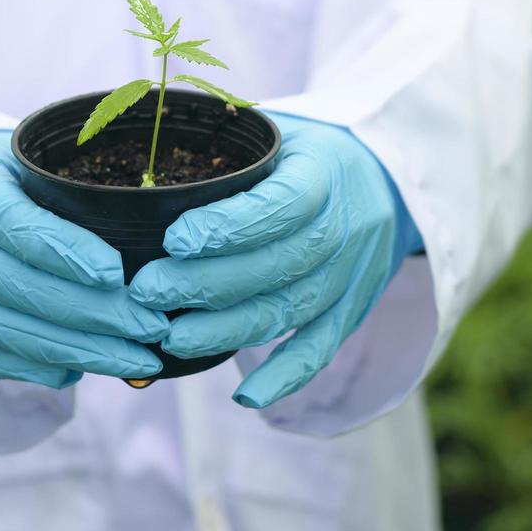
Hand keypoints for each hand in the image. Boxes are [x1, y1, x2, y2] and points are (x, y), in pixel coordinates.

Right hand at [0, 130, 165, 387]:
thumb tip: (146, 220)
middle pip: (14, 285)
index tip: (115, 273)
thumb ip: (70, 181)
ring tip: (135, 360)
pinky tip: (82, 369)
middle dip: (90, 314)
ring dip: (74, 350)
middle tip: (150, 327)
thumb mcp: (26, 152)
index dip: (61, 250)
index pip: (11, 222)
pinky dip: (36, 367)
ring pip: (3, 329)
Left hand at [128, 113, 418, 408]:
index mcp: (322, 176)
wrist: (388, 183)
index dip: (227, 226)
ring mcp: (348, 277)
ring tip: (171, 336)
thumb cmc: (307, 156)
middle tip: (146, 291)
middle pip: (275, 265)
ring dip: (227, 330)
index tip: (174, 239)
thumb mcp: (279, 132)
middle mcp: (341, 230)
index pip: (279, 206)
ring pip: (287, 311)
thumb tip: (144, 167)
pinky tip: (245, 398)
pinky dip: (285, 378)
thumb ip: (227, 150)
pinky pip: (319, 351)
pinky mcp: (350, 313)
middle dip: (205, 283)